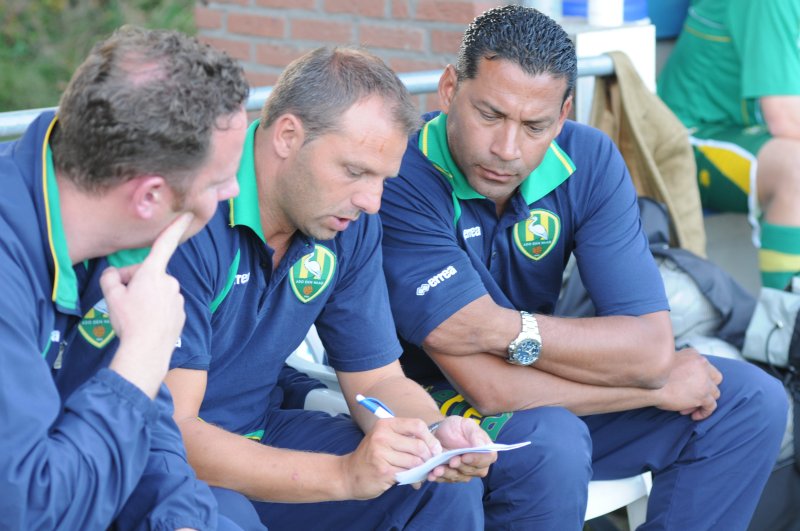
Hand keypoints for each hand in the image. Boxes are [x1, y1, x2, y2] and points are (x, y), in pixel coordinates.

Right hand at [104, 213, 193, 397]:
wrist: (147, 350)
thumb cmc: (129, 320)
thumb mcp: (111, 296)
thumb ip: (110, 278)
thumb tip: (114, 275)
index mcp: (153, 273)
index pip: (164, 244)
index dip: (174, 228)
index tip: (187, 214)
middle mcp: (170, 282)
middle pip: (149, 275)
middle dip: (135, 282)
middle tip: (121, 299)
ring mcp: (177, 298)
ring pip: (156, 292)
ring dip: (145, 297)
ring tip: (133, 315)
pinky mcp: (181, 313)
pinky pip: (164, 306)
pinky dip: (155, 310)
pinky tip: (146, 323)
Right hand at [341, 417, 440, 498]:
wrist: (348, 474)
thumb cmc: (372, 456)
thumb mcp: (385, 439)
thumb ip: (406, 438)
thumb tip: (435, 447)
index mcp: (385, 424)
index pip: (417, 425)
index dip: (430, 438)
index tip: (434, 449)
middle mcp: (382, 436)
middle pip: (419, 445)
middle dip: (428, 458)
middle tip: (428, 464)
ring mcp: (381, 453)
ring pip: (415, 462)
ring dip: (421, 470)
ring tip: (418, 473)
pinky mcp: (383, 470)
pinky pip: (408, 474)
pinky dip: (414, 479)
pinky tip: (411, 480)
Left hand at [427, 416, 495, 482]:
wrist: (441, 432)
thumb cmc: (457, 427)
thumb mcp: (467, 424)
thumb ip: (476, 434)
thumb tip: (482, 446)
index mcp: (486, 451)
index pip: (486, 458)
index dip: (476, 459)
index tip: (464, 457)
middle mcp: (478, 465)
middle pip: (473, 470)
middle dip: (460, 467)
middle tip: (451, 462)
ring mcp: (465, 472)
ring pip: (459, 477)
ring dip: (448, 474)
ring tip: (437, 470)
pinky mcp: (452, 476)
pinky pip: (447, 480)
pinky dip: (439, 478)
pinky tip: (432, 475)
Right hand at [654, 348, 721, 420]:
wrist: (648, 385)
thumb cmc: (653, 376)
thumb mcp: (668, 363)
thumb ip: (680, 366)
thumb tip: (684, 380)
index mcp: (693, 354)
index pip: (705, 367)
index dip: (699, 379)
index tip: (687, 387)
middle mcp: (702, 364)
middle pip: (715, 378)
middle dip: (705, 389)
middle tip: (691, 397)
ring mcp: (704, 380)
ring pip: (715, 393)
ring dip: (703, 401)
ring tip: (687, 408)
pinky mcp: (703, 395)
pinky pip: (711, 406)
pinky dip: (704, 412)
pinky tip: (694, 416)